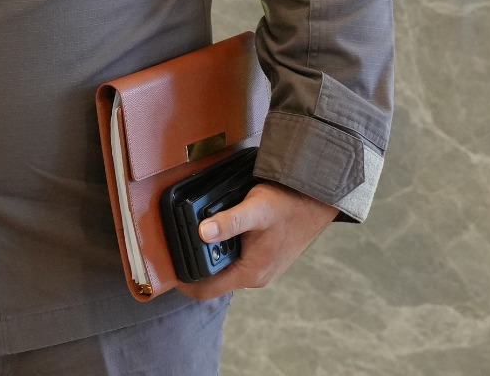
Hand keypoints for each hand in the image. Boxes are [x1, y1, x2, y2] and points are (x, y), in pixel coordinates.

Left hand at [178, 183, 338, 299]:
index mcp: (250, 272)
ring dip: (212, 254)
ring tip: (200, 232)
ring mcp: (263, 267)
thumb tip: (201, 232)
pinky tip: (226, 228)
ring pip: (227, 268)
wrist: (320, 198)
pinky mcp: (268, 257)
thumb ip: (229, 221)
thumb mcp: (257, 208)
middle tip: (180, 241)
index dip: (184, 282)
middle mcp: (256, 275)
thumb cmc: (292, 203)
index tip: (168, 267)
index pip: (206, 291)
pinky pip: (239, 258)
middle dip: (196, 263)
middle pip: (214, 279)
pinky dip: (227, 247)